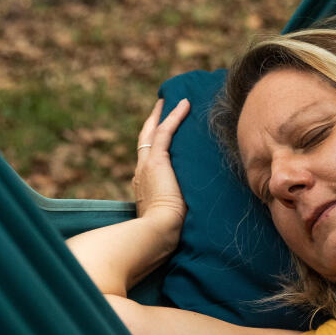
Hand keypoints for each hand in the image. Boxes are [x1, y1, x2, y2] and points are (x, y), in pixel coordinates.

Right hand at [131, 98, 189, 226]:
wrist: (156, 234)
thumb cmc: (166, 234)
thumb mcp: (171, 218)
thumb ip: (177, 209)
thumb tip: (194, 212)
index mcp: (143, 185)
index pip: (148, 159)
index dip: (153, 145)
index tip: (160, 134)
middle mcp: (141, 172)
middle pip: (145, 140)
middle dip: (153, 122)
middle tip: (161, 106)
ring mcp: (146, 165)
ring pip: (154, 132)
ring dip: (164, 114)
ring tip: (176, 100)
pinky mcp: (156, 161)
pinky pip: (165, 131)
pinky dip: (174, 116)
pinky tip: (185, 104)